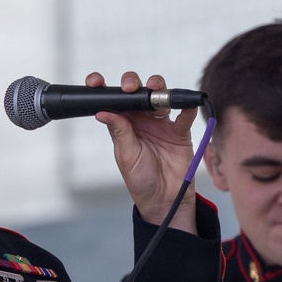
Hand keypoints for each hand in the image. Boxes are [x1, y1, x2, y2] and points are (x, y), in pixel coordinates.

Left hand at [88, 71, 197, 232]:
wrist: (164, 199)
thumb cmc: (140, 180)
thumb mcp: (126, 156)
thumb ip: (119, 131)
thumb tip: (101, 112)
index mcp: (124, 124)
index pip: (113, 101)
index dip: (103, 87)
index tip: (95, 82)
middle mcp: (142, 120)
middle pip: (137, 92)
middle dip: (133, 83)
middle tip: (130, 87)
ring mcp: (161, 124)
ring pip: (160, 97)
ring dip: (158, 88)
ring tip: (156, 89)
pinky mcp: (179, 132)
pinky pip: (184, 115)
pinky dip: (186, 107)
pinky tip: (185, 104)